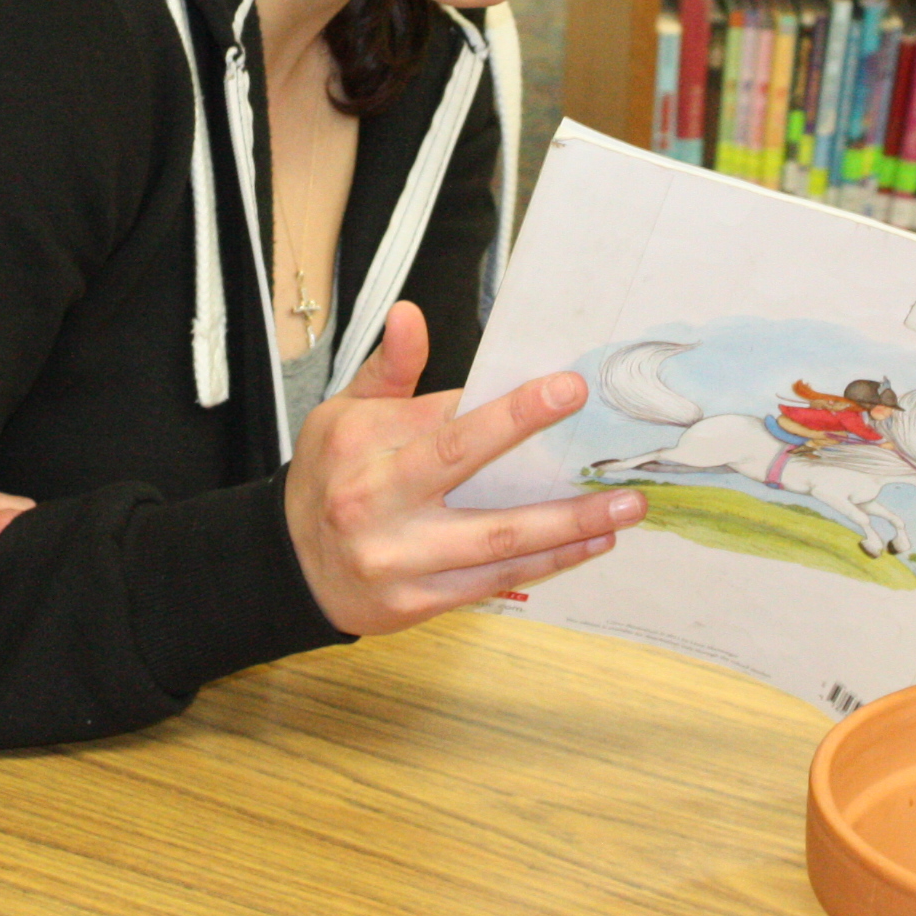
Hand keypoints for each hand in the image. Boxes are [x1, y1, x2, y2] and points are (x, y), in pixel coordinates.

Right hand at [284, 301, 644, 637]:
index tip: (567, 388)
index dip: (512, 408)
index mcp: (364, 447)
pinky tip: (590, 543)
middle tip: (605, 444)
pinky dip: (548, 561)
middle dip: (536, 450)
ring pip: (497, 540)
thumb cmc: (330, 477)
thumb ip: (388, 368)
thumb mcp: (343, 413)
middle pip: (467, 471)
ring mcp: (399, 558)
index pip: (447, 421)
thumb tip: (410, 313)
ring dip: (569, 524)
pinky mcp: (418, 602)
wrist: (289, 568)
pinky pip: (494, 579)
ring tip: (625, 506)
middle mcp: (377, 502)